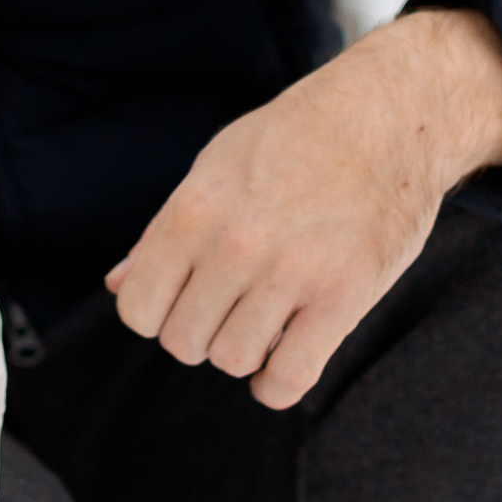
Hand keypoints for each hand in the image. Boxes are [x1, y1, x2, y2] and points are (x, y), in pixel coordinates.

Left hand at [106, 8, 501, 409]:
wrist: (384, 117)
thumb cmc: (291, 140)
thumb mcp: (213, 166)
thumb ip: (163, 231)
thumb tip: (117, 285)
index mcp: (193, 208)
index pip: (137, 306)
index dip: (154, 313)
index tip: (181, 299)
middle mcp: (235, 243)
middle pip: (182, 340)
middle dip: (198, 334)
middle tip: (226, 308)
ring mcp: (292, 271)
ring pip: (233, 360)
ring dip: (242, 353)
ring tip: (261, 321)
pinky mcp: (344, 295)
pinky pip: (289, 376)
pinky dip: (276, 384)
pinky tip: (282, 361)